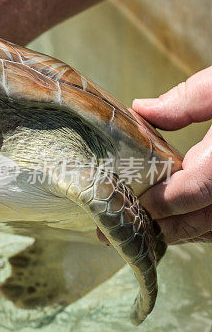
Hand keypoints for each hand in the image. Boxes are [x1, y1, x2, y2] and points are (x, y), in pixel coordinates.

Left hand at [133, 65, 211, 243]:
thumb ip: (191, 98)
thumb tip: (143, 110)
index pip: (196, 189)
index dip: (163, 202)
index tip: (135, 203)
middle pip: (206, 221)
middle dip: (166, 227)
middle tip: (127, 228)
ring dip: (189, 233)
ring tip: (152, 230)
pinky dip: (211, 229)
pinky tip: (189, 223)